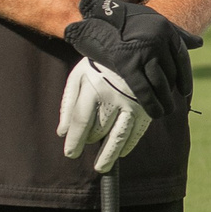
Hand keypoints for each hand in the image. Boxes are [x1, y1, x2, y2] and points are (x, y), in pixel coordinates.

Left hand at [57, 58, 150, 172]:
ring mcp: (133, 101)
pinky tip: (121, 153)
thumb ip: (68, 103)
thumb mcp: (79, 75)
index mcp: (93, 86)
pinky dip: (129, 145)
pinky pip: (138, 132)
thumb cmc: (101, 64)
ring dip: (110, 155)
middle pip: (98, 130)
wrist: (136, 43)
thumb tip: (62, 133)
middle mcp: (113, 95)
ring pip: (119, 136)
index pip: (80, 121)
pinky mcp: (148, 105)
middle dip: (90, 142)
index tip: (70, 154)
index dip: (74, 141)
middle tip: (84, 149)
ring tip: (102, 168)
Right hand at [64, 0, 196, 122]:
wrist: (93, 16)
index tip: (186, 91)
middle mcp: (158, 40)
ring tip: (165, 112)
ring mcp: (143, 51)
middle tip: (170, 103)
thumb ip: (177, 32)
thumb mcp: (153, 20)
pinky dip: (150, 104)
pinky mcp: (127, 63)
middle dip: (171, 91)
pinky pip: (143, 89)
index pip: (182, 58)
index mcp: (165, 29)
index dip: (185, 77)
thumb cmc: (124, 19)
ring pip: (160, 83)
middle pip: (171, 72)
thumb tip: (199, 43)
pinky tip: (154, 114)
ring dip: (165, 101)